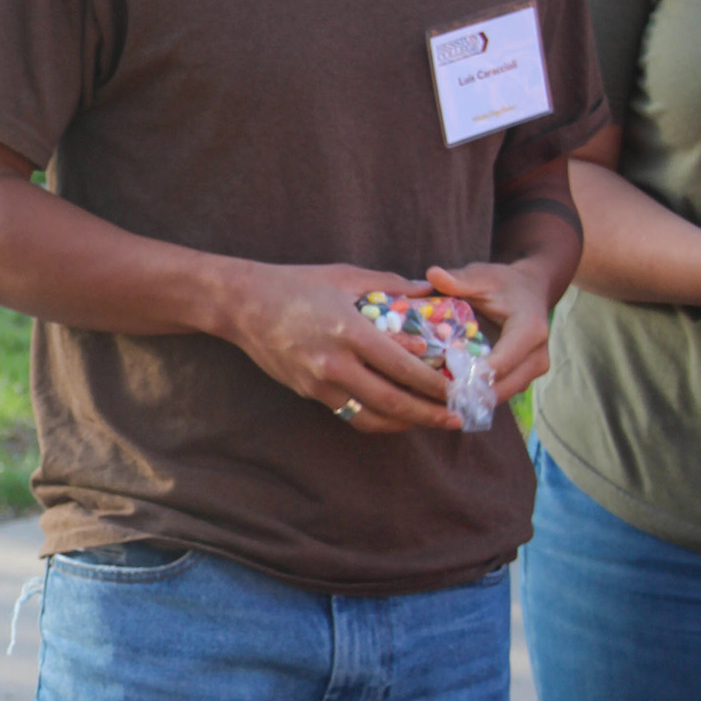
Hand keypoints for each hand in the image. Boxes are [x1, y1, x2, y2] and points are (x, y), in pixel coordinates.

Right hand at [220, 263, 460, 433]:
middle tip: (456, 417)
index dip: (433, 383)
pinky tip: (394, 416)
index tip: (456, 387)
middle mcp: (335, 364)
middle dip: (428, 413)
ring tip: (428, 421)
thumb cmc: (296, 285)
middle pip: (392, 401)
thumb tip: (427, 289)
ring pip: (370, 417)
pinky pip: (349, 414)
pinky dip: (376, 418)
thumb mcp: (345, 276)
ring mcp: (319, 384)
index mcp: (349, 332)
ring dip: (404, 424)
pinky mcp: (308, 393)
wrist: (244, 306)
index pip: (402, 366)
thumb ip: (389, 285)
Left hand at [425, 262, 549, 405]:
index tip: (440, 383)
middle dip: (465, 395)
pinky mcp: (524, 379)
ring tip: (435, 398)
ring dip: (469, 400)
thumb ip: (458, 279)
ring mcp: (533, 371)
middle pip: (500, 388)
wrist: (531, 290)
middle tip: (429, 396)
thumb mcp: (482, 276)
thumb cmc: (503, 283)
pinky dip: (475, 397)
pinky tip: (448, 395)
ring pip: (499, 397)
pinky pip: (498, 395)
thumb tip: (432, 273)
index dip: (471, 377)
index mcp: (530, 330)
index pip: (501, 363)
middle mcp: (538, 356)